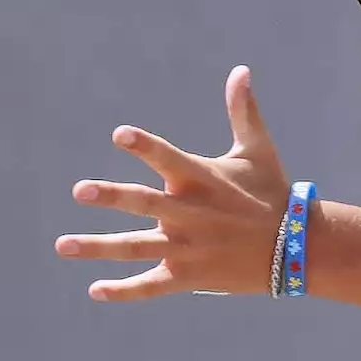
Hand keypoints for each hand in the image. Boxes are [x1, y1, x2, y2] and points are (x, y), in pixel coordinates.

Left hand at [55, 65, 289, 300]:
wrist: (298, 247)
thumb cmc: (272, 193)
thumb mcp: (258, 151)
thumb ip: (242, 111)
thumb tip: (240, 70)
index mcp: (202, 179)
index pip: (169, 158)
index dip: (145, 146)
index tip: (119, 135)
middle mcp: (191, 213)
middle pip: (144, 204)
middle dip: (112, 196)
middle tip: (80, 190)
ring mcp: (188, 247)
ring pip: (137, 247)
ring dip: (99, 248)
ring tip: (62, 244)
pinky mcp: (190, 275)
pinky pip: (152, 285)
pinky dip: (124, 290)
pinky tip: (95, 290)